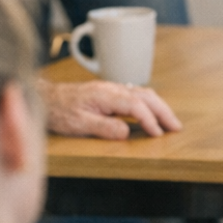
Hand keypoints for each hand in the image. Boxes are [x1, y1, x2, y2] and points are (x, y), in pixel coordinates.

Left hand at [37, 78, 182, 139]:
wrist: (46, 97)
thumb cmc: (59, 112)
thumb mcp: (78, 124)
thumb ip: (103, 127)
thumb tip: (127, 132)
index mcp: (106, 95)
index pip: (136, 105)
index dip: (150, 119)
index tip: (159, 134)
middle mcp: (112, 88)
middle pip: (145, 96)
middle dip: (163, 111)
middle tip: (177, 127)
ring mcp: (112, 88)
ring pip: (143, 93)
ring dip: (159, 106)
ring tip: (170, 121)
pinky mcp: (110, 92)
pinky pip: (136, 94)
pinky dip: (149, 103)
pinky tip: (152, 112)